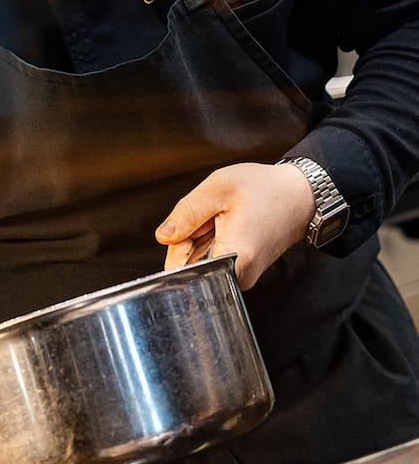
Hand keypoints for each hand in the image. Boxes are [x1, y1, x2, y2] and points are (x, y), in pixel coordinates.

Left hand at [155, 161, 316, 289]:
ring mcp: (243, 276)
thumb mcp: (218, 188)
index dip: (177, 248)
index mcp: (235, 255)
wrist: (299, 196)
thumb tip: (163, 236)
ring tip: (220, 220)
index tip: (188, 230)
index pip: (184, 269)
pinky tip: (224, 226)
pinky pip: (214, 260)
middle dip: (188, 241)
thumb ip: (186, 213)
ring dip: (200, 241)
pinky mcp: (243, 271)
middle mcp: (240, 275)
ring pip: (201, 263)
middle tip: (208, 218)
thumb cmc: (265, 189)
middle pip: (191, 266)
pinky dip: (211, 242)